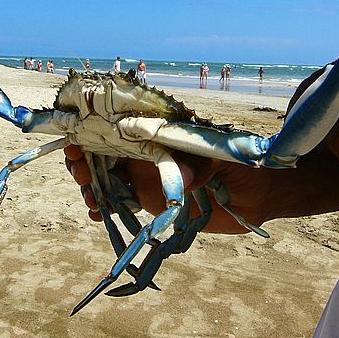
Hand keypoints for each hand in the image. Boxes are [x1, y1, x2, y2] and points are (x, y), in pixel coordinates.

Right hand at [64, 141, 338, 233]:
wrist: (260, 192)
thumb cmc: (242, 162)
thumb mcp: (221, 156)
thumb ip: (200, 163)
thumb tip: (182, 177)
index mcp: (160, 132)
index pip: (118, 125)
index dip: (94, 130)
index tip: (78, 137)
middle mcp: (148, 152)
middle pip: (104, 151)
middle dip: (85, 158)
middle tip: (78, 168)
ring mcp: (148, 176)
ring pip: (106, 177)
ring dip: (89, 183)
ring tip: (87, 195)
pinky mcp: (152, 202)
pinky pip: (120, 202)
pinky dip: (103, 205)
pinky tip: (95, 211)